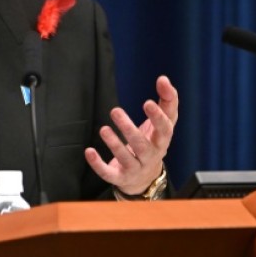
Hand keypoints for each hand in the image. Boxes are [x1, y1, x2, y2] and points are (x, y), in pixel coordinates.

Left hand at [85, 75, 177, 194]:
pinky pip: (109, 174)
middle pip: (142, 145)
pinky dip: (98, 164)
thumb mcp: (162, 123)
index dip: (157, 117)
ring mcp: (135, 168)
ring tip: (103, 129)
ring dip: (114, 144)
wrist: (145, 177)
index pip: (164, 130)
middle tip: (115, 111)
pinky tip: (89, 151)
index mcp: (162, 141)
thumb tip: (163, 78)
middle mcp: (151, 156)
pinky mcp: (120, 178)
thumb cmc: (153, 142)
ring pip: (126, 158)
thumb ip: (166, 101)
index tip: (147, 103)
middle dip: (129, 129)